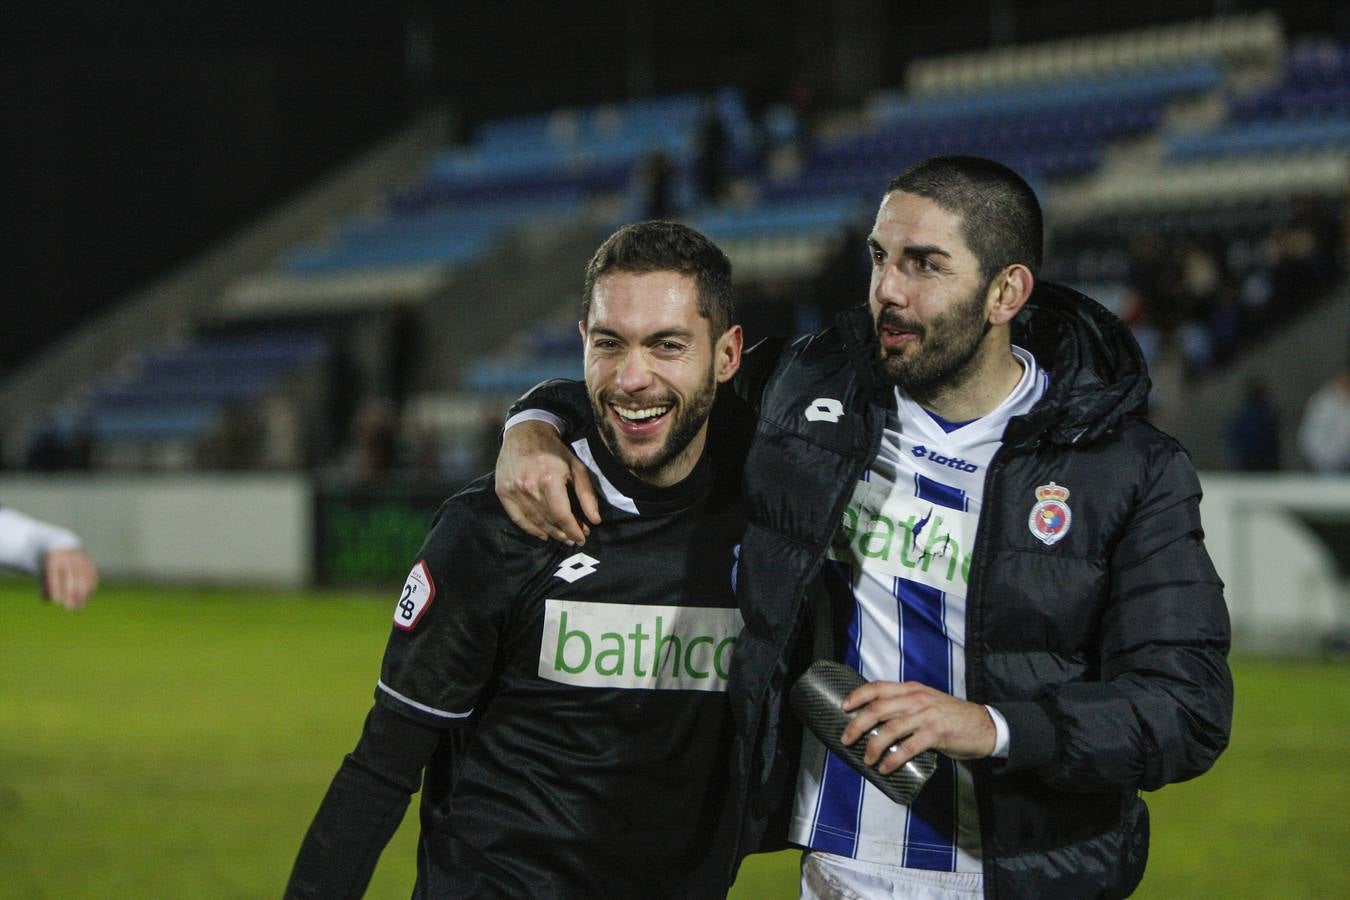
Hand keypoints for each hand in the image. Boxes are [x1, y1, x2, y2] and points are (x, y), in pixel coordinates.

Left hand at [41, 548, 98, 610]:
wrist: (62, 546)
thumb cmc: (50, 565)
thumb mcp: (44, 573)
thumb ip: (45, 586)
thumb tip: (46, 600)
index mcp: (54, 559)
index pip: (56, 575)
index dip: (57, 589)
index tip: (57, 602)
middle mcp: (68, 557)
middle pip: (72, 578)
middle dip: (72, 595)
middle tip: (71, 609)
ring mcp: (81, 558)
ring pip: (84, 578)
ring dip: (83, 595)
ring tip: (79, 607)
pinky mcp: (89, 561)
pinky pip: (92, 576)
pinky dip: (90, 588)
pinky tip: (87, 598)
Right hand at [494, 421, 600, 544]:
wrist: (525, 432)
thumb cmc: (554, 450)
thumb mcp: (576, 467)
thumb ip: (586, 495)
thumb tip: (595, 521)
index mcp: (549, 479)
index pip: (562, 515)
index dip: (573, 530)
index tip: (582, 538)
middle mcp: (529, 486)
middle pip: (548, 520)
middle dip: (564, 533)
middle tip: (574, 539)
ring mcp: (513, 490)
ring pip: (534, 521)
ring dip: (550, 533)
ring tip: (561, 537)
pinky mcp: (502, 491)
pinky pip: (517, 518)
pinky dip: (530, 529)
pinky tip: (542, 534)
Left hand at [840, 680, 995, 773]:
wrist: (984, 725)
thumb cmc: (951, 716)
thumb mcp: (927, 702)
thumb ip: (905, 706)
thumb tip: (876, 721)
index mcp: (912, 689)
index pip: (878, 687)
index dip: (858, 695)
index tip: (844, 707)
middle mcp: (917, 699)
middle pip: (878, 709)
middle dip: (857, 725)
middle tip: (846, 739)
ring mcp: (927, 715)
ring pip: (891, 728)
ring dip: (873, 745)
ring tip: (866, 758)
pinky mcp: (937, 733)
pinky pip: (908, 747)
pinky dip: (894, 759)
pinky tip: (885, 768)